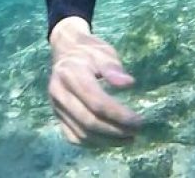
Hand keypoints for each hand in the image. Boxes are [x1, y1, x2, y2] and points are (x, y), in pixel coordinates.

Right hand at [48, 16, 141, 145]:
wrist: (65, 51)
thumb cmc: (88, 51)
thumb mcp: (103, 52)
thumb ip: (113, 68)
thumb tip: (128, 84)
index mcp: (70, 73)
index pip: (95, 101)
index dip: (118, 115)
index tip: (138, 120)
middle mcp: (59, 92)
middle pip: (88, 121)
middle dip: (115, 131)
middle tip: (136, 131)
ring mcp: (56, 106)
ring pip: (81, 133)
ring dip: (106, 141)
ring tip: (128, 138)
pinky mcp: (56, 116)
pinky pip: (73, 137)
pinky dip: (93, 143)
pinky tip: (110, 140)